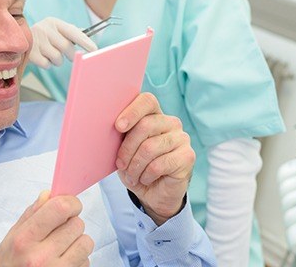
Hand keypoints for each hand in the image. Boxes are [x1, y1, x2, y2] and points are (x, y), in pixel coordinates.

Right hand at [0, 190, 93, 266]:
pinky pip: (87, 261)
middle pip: (77, 224)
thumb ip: (30, 215)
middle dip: (71, 224)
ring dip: (78, 242)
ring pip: (86, 242)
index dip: (70, 202)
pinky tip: (64, 263)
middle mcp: (41, 256)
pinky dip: (79, 259)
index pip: (60, 208)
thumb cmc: (11, 265)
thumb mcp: (11, 239)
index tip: (69, 205)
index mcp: (24, 239)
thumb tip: (48, 195)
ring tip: (62, 248)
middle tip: (60, 231)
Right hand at [30, 17, 96, 68]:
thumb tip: (87, 34)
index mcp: (54, 22)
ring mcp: (36, 40)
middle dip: (70, 55)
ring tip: (51, 55)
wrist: (17, 39)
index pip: (73, 32)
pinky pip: (47, 64)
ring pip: (57, 58)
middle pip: (66, 47)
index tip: (94, 49)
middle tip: (69, 56)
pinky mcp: (30, 52)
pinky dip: (47, 64)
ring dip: (57, 60)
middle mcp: (44, 28)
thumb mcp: (55, 30)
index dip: (84, 41)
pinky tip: (42, 58)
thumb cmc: (43, 37)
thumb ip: (71, 32)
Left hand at [114, 93, 194, 224]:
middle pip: (145, 125)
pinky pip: (159, 164)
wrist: (153, 193)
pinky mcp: (187, 156)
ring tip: (132, 175)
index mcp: (154, 114)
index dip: (132, 111)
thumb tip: (108, 123)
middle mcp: (171, 122)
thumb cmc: (136, 166)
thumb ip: (121, 134)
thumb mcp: (123, 148)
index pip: (147, 101)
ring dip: (135, 166)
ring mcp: (181, 138)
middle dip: (127, 148)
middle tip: (120, 164)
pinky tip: (145, 179)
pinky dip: (146, 175)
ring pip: (150, 147)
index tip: (118, 127)